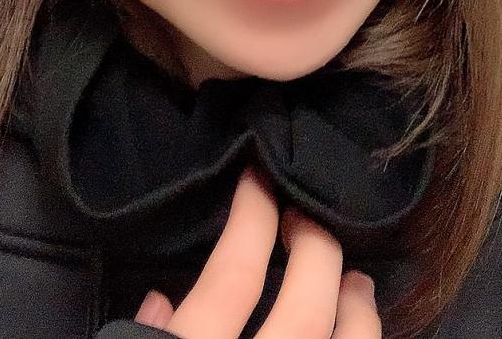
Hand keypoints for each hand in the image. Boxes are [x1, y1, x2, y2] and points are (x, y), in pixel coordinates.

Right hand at [133, 165, 380, 337]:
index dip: (252, 218)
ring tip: (358, 284)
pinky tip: (360, 334)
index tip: (258, 178)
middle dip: (316, 251)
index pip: (233, 278)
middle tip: (309, 221)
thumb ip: (141, 338)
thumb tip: (160, 299)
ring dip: (360, 311)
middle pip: (305, 309)